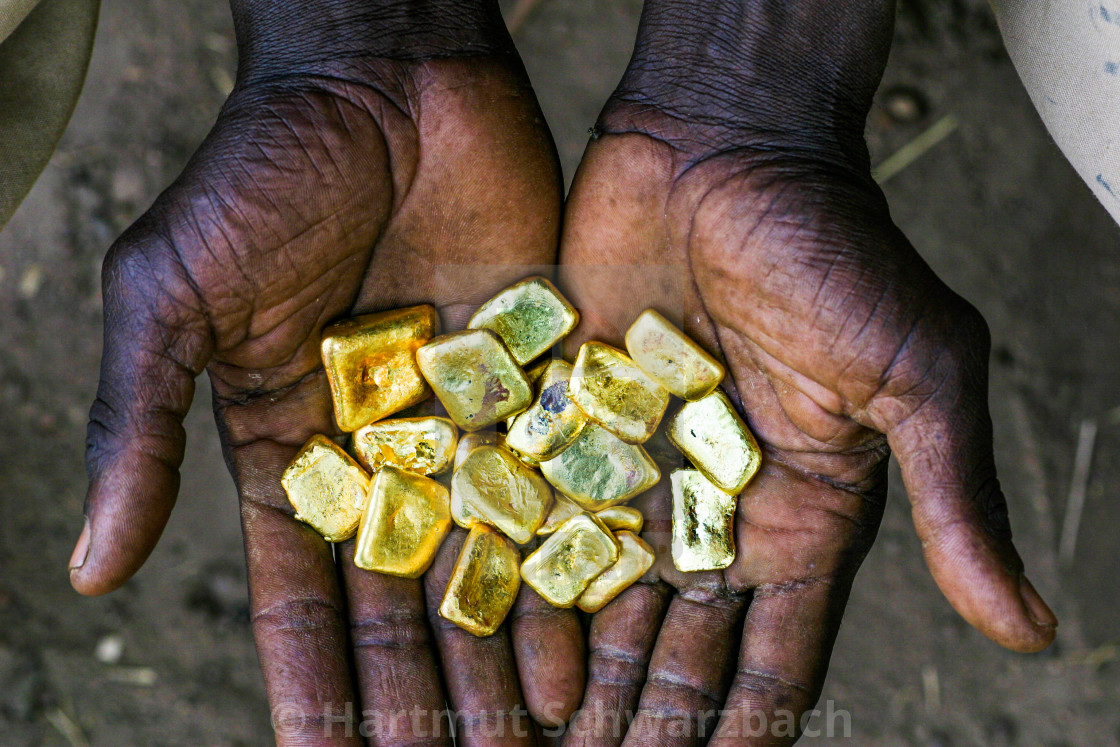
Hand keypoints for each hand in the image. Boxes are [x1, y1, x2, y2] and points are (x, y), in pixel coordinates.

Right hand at [69, 2, 572, 742]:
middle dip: (420, 694)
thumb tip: (90, 571)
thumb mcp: (173, 300)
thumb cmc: (262, 172)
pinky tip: (584, 641)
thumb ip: (143, 428)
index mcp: (292, 443)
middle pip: (404, 597)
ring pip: (489, 561)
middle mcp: (386, 447)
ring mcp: (468, 419)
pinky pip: (556, 489)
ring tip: (523, 742)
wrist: (382, 74)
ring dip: (498, 654)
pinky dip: (568, 565)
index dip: (312, 680)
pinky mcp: (539, 379)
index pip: (299, 593)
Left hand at [548, 2, 1056, 743]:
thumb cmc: (833, 251)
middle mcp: (708, 503)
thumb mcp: (917, 378)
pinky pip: (531, 516)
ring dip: (572, 668)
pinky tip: (487, 637)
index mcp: (798, 512)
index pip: (771, 651)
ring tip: (531, 735)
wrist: (724, 146)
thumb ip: (956, 503)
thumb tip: (1033, 630)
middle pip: (675, 642)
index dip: (741, 722)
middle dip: (642, 713)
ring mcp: (629, 465)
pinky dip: (512, 579)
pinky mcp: (562, 419)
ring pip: (595, 595)